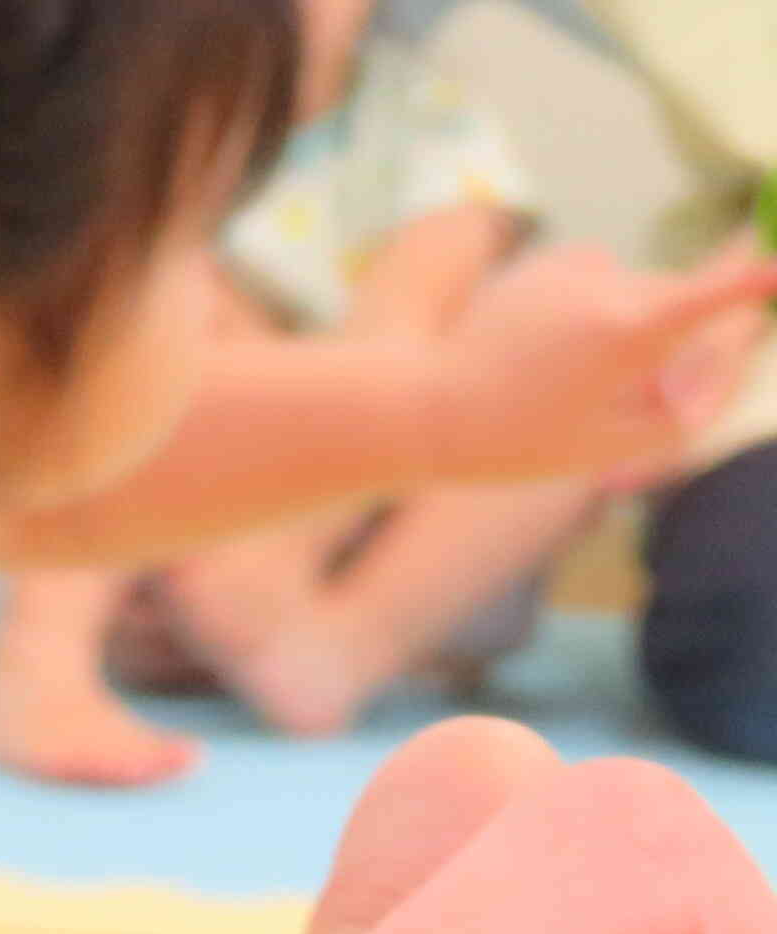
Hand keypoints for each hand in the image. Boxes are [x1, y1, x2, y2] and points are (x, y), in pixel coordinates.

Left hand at [427, 242, 776, 487]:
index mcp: (632, 330)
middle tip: (638, 395)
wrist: (422, 408)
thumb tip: (727, 349)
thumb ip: (687, 403)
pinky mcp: (553, 261)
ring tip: (568, 381)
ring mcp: (578, 267)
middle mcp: (610, 284)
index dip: (750, 283)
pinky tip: (547, 352)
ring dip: (630, 330)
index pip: (716, 296)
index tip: (775, 272)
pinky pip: (601, 286)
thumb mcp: (617, 443)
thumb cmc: (518, 441)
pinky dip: (594, 313)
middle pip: (681, 304)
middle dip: (679, 341)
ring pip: (640, 296)